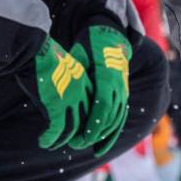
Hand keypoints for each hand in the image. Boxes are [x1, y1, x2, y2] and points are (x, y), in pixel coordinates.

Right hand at [32, 36, 92, 150]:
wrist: (33, 51)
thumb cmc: (42, 58)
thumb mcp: (61, 71)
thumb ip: (66, 87)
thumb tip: (59, 104)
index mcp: (85, 81)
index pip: (92, 107)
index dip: (86, 122)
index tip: (79, 130)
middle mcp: (82, 92)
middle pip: (85, 120)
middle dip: (78, 135)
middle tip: (69, 143)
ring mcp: (71, 99)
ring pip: (72, 129)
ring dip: (61, 141)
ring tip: (50, 145)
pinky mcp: (57, 105)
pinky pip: (57, 130)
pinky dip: (50, 139)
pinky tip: (43, 142)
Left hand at [68, 25, 133, 153]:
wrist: (109, 34)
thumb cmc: (89, 42)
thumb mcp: (79, 53)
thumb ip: (73, 71)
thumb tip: (58, 85)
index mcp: (108, 75)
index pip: (103, 105)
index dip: (94, 123)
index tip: (83, 136)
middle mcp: (119, 85)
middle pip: (109, 116)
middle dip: (94, 133)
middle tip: (77, 144)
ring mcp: (123, 90)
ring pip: (116, 119)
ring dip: (102, 135)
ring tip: (86, 146)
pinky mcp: (122, 94)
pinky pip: (119, 117)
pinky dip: (111, 133)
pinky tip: (100, 146)